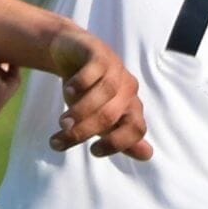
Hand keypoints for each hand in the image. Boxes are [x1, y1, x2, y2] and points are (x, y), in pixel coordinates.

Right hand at [47, 30, 150, 159]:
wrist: (72, 54)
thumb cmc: (88, 91)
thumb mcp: (102, 117)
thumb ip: (121, 137)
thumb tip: (148, 155)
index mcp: (131, 107)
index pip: (136, 128)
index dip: (118, 143)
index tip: (93, 151)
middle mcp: (127, 88)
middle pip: (111, 115)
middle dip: (84, 131)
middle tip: (60, 140)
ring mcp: (115, 68)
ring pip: (104, 93)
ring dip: (80, 111)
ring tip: (61, 122)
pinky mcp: (99, 53)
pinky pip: (94, 70)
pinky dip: (81, 83)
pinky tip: (68, 91)